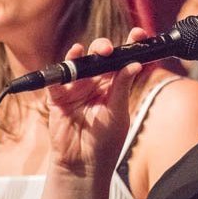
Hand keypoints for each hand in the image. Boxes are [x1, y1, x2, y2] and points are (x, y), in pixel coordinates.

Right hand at [43, 29, 145, 178]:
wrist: (83, 164)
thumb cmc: (105, 141)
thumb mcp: (118, 113)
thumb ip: (122, 88)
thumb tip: (136, 64)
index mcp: (114, 85)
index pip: (123, 60)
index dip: (131, 45)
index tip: (140, 34)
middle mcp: (95, 82)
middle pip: (99, 57)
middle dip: (104, 48)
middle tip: (109, 50)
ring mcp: (77, 88)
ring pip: (78, 64)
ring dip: (83, 55)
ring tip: (88, 51)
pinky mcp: (59, 98)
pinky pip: (57, 81)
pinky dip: (61, 71)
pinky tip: (69, 61)